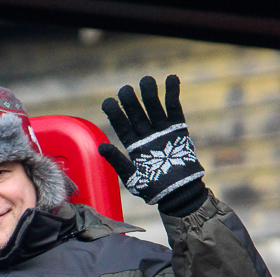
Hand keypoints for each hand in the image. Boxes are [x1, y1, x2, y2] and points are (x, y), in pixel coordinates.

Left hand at [99, 76, 204, 208]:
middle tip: (125, 90)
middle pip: (136, 112)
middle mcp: (145, 134)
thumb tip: (101, 147)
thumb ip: (118, 161)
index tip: (108, 102)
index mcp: (132, 145)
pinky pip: (174, 107)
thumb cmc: (153, 189)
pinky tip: (170, 79)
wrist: (178, 193)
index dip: (114, 113)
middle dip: (130, 101)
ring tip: (146, 81)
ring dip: (149, 92)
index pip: (121, 125)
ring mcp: (161, 130)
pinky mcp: (177, 128)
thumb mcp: (132, 177)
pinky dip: (173, 93)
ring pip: (153, 106)